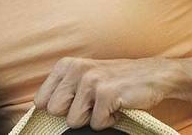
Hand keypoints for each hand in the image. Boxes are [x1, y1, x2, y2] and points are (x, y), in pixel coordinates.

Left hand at [33, 57, 178, 130]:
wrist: (153, 75)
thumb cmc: (116, 80)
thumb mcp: (83, 78)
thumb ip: (62, 90)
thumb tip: (39, 110)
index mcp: (66, 66)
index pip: (41, 100)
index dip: (58, 109)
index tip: (74, 104)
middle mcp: (75, 70)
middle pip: (55, 111)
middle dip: (75, 114)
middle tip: (94, 103)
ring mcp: (90, 81)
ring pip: (74, 121)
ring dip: (93, 118)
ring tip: (107, 103)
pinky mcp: (107, 94)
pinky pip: (96, 124)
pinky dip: (109, 121)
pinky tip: (118, 106)